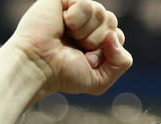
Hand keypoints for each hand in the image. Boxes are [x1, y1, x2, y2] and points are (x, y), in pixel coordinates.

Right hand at [6, 0, 131, 99]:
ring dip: (86, 32)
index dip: (107, 51)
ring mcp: (76, 9)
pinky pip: (87, 4)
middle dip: (97, 41)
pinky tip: (63, 24)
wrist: (38, 66)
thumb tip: (115, 36)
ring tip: (68, 37)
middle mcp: (87, 22)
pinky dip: (76, 19)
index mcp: (96, 38)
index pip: (118, 36)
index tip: (87, 61)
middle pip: (112, 22)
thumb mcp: (101, 79)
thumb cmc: (64, 74)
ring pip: (102, 13)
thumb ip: (121, 62)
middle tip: (77, 49)